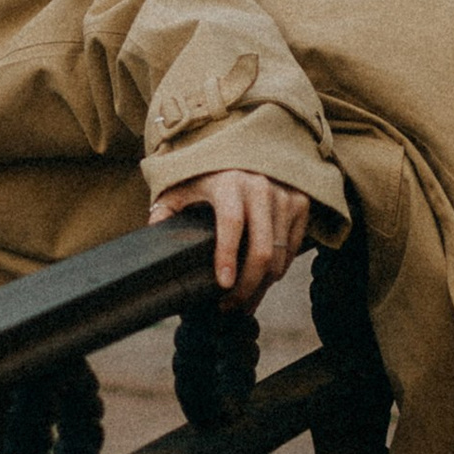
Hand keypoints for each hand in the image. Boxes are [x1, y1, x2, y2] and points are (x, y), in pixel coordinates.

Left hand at [151, 168, 311, 309]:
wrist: (246, 145)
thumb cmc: (208, 171)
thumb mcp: (182, 184)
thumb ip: (165, 208)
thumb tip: (153, 230)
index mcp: (229, 183)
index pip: (232, 224)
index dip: (227, 256)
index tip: (223, 284)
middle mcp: (261, 187)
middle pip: (261, 249)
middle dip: (247, 287)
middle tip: (230, 307)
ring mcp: (285, 195)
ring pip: (279, 255)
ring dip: (263, 285)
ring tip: (244, 300)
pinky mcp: (301, 202)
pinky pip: (292, 248)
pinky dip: (279, 269)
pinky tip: (262, 280)